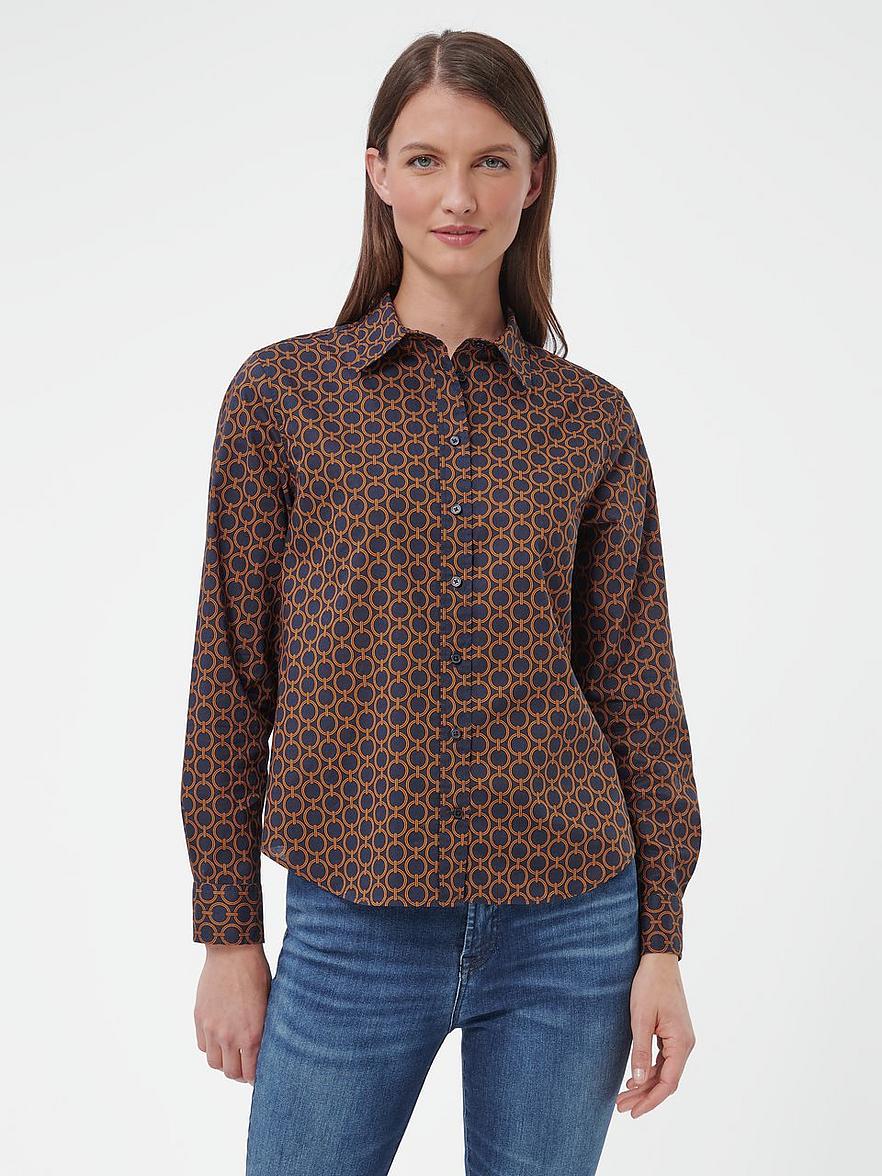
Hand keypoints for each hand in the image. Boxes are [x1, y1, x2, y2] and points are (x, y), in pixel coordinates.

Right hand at [194, 944, 271, 1084]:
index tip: (258, 1076)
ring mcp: (212, 1028)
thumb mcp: (269, 1004)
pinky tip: (220, 1038)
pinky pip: (203, 1046)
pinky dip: (211, 1047)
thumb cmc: (257, 974)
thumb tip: (265, 1049)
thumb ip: (263, 1030)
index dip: (254, 1078)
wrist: (233, 952)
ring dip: (224, 1062)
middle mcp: (230, 1036)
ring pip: (214, 1062)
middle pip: (231, 1073)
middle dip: (240, 1073)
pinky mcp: (199, 1018)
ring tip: (232, 1053)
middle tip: (246, 1066)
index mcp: (252, 1034)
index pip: (250, 1073)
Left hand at [615, 952, 695, 1117]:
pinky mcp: (673, 1033)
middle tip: (621, 1107)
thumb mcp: (641, 1018)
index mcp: (681, 1043)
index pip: (668, 1083)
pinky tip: (634, 1077)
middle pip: (666, 1080)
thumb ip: (641, 1051)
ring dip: (644, 1084)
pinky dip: (649, 1070)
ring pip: (664, 1071)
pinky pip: (663, 1060)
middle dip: (644, 1095)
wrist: (659, 961)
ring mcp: (680, 1039)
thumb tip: (638, 1080)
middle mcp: (685, 1044)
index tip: (633, 1112)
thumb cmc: (650, 985)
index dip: (651, 1100)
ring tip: (623, 1096)